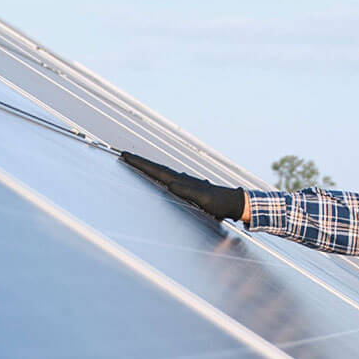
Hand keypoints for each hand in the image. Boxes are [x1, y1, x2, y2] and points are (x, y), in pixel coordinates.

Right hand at [121, 151, 247, 221]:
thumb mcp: (204, 199)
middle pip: (157, 169)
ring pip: (162, 173)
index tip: (126, 155)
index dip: (141, 164)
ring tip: (136, 164)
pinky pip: (168, 180)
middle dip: (140, 163)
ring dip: (148, 168)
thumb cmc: (220, 203)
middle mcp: (182, 179)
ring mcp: (185, 183)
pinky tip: (159, 178)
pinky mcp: (189, 188)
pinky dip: (159, 176)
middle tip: (125, 155)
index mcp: (182, 181)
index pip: (158, 171)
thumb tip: (171, 184)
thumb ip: (187, 191)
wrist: (233, 203)